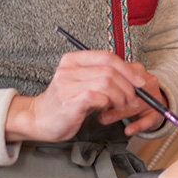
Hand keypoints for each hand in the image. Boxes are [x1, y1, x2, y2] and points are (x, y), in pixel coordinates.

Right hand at [4, 50, 166, 142]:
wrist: (38, 120)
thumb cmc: (64, 104)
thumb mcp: (83, 84)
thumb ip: (102, 77)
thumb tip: (133, 76)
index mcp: (73, 60)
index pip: (107, 57)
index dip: (127, 69)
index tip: (140, 81)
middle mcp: (69, 68)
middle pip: (110, 70)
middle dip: (128, 85)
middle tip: (133, 99)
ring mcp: (67, 84)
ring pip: (107, 83)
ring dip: (121, 96)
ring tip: (122, 106)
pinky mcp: (70, 100)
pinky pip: (98, 96)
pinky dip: (108, 103)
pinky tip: (106, 109)